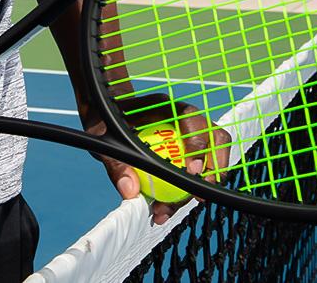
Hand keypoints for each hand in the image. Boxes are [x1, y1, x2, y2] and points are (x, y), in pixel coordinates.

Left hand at [87, 95, 230, 224]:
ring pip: (211, 157)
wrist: (104, 115)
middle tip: (196, 196)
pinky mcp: (185, 151)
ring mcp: (188, 134)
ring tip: (171, 209)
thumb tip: (130, 191)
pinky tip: (165, 208)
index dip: (197, 143)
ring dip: (200, 186)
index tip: (192, 170)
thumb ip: (115, 162)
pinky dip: (184, 191)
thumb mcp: (102, 137)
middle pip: (214, 138)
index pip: (191, 118)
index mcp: (165, 107)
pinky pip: (196, 171)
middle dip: (213, 169)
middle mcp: (183, 118)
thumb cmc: (105, 121)